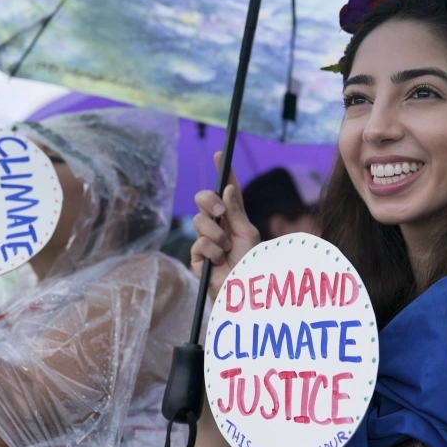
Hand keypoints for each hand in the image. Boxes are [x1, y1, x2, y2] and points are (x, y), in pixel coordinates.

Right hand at [190, 152, 259, 302]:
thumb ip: (236, 212)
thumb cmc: (250, 265)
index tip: (220, 154)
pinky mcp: (197, 257)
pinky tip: (219, 263)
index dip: (223, 173)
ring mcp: (206, 240)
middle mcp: (219, 226)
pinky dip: (212, 252)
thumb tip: (226, 189)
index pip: (227, 192)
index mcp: (233, 218)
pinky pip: (199, 242)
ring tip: (226, 251)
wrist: (242, 292)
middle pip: (203, 199)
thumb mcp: (248, 235)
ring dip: (217, 236)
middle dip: (209, 201)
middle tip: (219, 212)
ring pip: (199, 221)